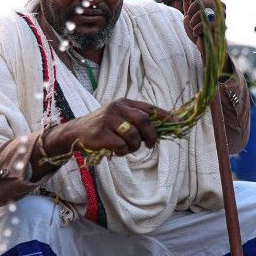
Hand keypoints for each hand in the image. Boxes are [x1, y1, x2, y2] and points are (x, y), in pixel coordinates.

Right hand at [31, 98, 172, 177]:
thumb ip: (137, 120)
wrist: (75, 132)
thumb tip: (163, 129)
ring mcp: (108, 120)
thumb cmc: (103, 127)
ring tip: (127, 148)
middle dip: (151, 135)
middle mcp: (117, 108)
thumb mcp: (119, 118)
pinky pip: (121, 146)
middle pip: (144, 121)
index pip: (149, 108)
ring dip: (134, 146)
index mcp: (124, 102)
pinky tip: (116, 151)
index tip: (179, 124)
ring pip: (134, 136)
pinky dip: (122, 152)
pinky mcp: (101, 134)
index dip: (166, 116)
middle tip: (150, 144)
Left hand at [181, 0, 223, 44]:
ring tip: (195, 27)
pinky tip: (198, 34)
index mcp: (212, 0)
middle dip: (191, 9)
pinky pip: (203, 24)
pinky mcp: (220, 26)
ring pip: (201, 11)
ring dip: (193, 21)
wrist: (205, 47)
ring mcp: (221, 15)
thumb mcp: (189, 13)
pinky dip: (196, 30)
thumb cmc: (198, 29)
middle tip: (191, 18)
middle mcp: (219, 5)